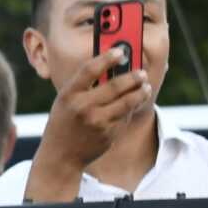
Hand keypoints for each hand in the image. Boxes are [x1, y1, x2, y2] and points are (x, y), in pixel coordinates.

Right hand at [30, 48, 149, 193]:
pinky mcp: (109, 134)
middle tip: (142, 73)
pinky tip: (133, 105)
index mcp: (69, 94)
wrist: (61, 156)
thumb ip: (85, 86)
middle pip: (116, 85)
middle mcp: (83, 107)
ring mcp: (98, 122)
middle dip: (133, 77)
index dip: (107, 58)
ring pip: (128, 102)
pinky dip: (131, 109)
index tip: (121, 51)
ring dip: (141, 92)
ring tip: (146, 86)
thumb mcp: (66, 101)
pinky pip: (125, 117)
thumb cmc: (64, 122)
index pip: (90, 70)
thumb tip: (113, 68)